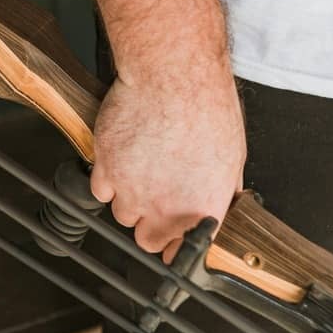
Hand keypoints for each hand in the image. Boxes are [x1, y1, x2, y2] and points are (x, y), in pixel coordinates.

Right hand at [89, 62, 245, 260]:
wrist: (174, 78)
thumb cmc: (207, 108)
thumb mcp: (233, 156)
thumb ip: (222, 189)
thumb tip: (225, 199)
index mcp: (201, 210)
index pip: (181, 253)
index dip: (175, 243)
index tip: (173, 237)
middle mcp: (165, 208)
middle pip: (146, 241)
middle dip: (150, 224)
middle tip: (155, 200)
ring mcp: (133, 190)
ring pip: (121, 214)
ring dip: (128, 199)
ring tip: (139, 171)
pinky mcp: (107, 168)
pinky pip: (99, 190)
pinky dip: (107, 179)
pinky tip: (121, 161)